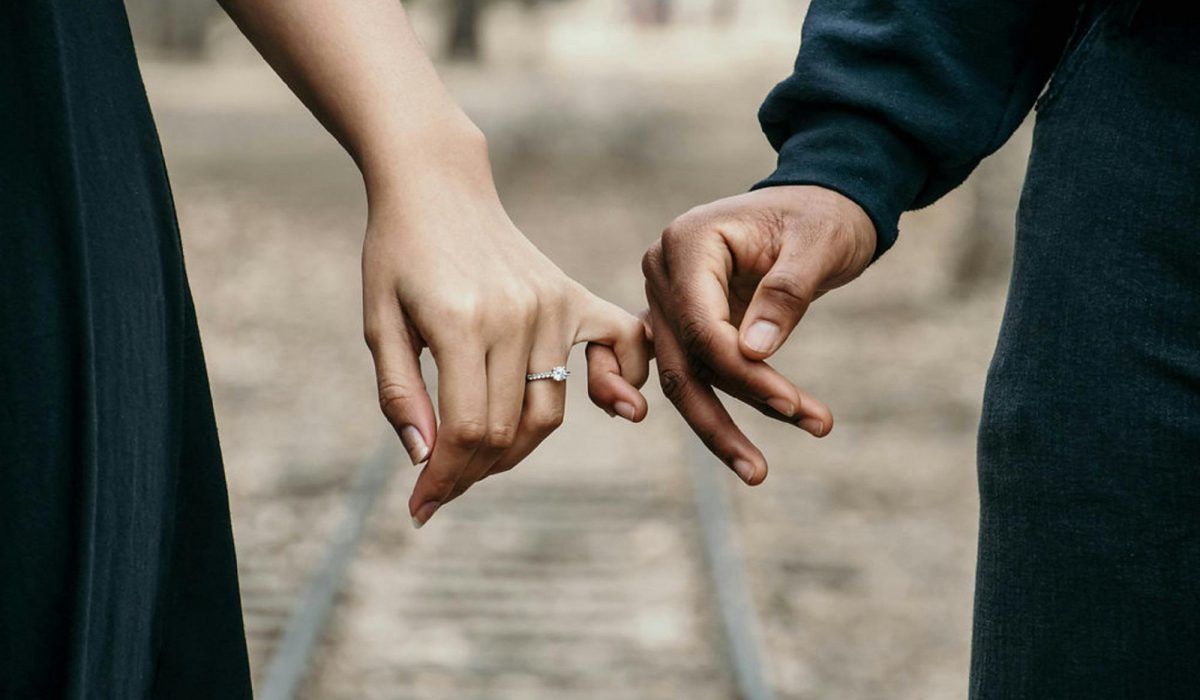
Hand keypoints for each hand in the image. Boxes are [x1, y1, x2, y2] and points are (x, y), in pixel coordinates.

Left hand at [362, 127, 649, 526]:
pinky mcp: (572, 295)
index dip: (444, 479)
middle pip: (507, 429)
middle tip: (442, 485)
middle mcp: (515, 315)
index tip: (422, 507)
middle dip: (472, 472)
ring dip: (516, 448)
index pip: (466, 430)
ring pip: (549, 409)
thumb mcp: (378, 322)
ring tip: (479, 456)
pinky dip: (620, 382)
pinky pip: (619, 346)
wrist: (437, 185)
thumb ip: (400, 393)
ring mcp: (551, 304)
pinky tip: (611, 405)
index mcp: (459, 322)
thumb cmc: (397, 253)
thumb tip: (426, 460)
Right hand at [641, 185, 874, 484]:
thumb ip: (785, 294)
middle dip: (722, 418)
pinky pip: (679, 370)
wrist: (819, 204)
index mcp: (687, 242)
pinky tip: (716, 446)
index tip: (791, 404)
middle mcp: (663, 271)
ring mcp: (665, 298)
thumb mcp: (818, 245)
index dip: (742, 372)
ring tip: (758, 470)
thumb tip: (753, 353)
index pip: (702, 325)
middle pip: (682, 361)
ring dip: (718, 425)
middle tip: (760, 471)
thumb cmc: (822, 217)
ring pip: (680, 377)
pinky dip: (698, 406)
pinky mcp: (680, 321)